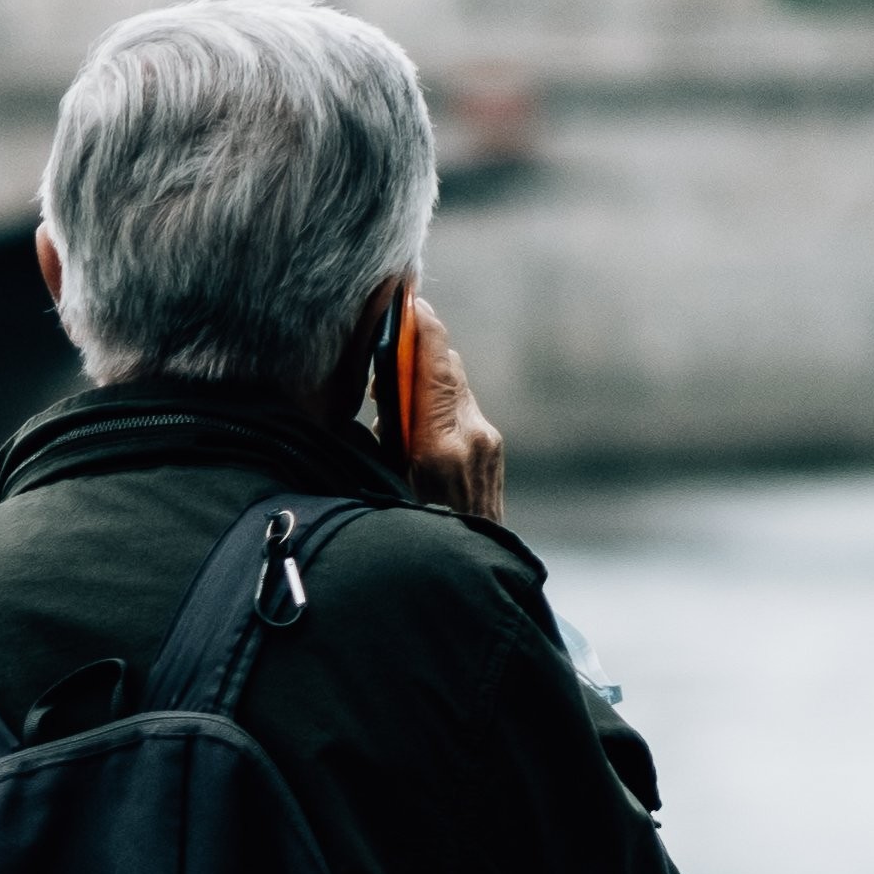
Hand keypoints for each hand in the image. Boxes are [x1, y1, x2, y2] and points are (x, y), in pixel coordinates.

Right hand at [396, 293, 504, 523]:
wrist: (471, 576)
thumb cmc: (418, 536)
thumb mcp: (387, 484)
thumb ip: (388, 433)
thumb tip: (382, 389)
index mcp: (443, 445)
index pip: (435, 366)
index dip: (421, 328)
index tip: (409, 297)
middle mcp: (474, 438)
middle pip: (447, 369)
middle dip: (418, 347)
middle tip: (387, 334)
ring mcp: (488, 446)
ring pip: (454, 388)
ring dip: (425, 377)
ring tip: (391, 384)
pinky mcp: (491, 454)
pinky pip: (460, 411)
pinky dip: (437, 402)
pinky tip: (413, 420)